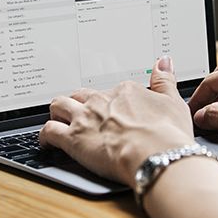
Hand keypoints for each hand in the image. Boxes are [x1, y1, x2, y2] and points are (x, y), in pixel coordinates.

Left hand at [40, 57, 194, 186]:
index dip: (111, 102)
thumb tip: (163, 62)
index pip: (111, 91)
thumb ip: (164, 80)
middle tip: (83, 113)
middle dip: (79, 103)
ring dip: (58, 112)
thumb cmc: (166, 134)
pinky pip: (49, 131)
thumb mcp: (173, 102)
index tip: (114, 111)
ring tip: (60, 119)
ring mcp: (85, 118)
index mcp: (124, 91)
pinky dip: (45, 136)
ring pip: (59, 106)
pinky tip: (47, 141)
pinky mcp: (73, 139)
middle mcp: (101, 100)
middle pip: (81, 95)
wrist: (156, 156)